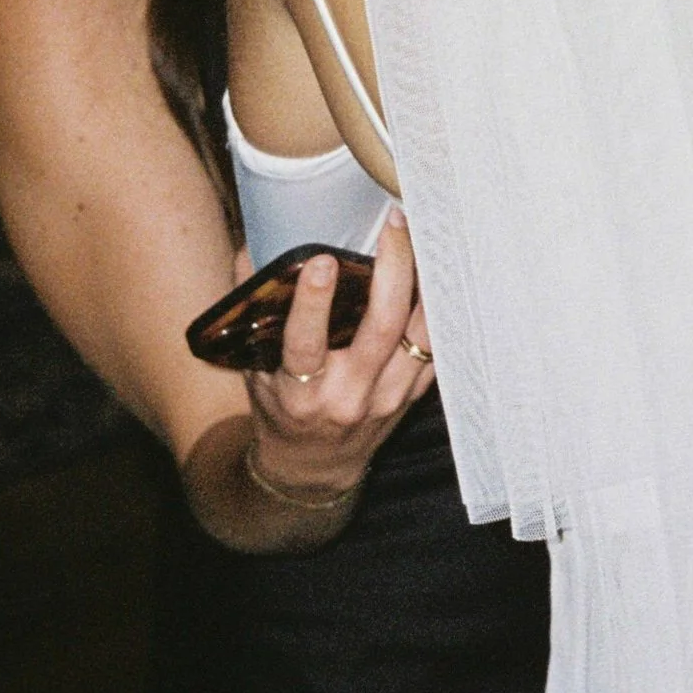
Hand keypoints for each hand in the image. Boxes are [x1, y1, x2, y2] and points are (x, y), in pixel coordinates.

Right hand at [241, 205, 434, 504]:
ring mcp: (388, 398)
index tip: (320, 260)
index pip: (306, 345)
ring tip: (425, 236)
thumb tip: (252, 251)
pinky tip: (440, 270)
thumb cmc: (281, 407)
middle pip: (380, 329)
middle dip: (391, 271)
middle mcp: (349, 396)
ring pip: (419, 335)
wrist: (314, 467)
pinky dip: (440, 308)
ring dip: (425, 282)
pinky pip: (437, 346)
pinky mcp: (413, 396)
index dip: (313, 303)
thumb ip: (254, 314)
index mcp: (302, 392)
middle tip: (392, 225)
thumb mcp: (255, 368)